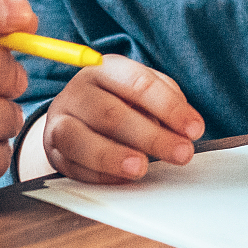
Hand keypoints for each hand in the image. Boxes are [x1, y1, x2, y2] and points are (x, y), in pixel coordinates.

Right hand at [45, 55, 205, 183]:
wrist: (75, 115)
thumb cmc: (119, 101)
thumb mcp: (143, 92)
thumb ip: (166, 102)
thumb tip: (185, 128)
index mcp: (105, 69)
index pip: (139, 83)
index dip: (170, 107)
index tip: (194, 129)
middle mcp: (78, 91)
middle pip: (111, 113)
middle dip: (151, 137)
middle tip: (181, 153)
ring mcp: (59, 120)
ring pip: (80, 139)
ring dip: (113, 156)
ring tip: (142, 168)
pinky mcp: (52, 149)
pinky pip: (73, 165)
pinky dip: (100, 175)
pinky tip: (123, 179)